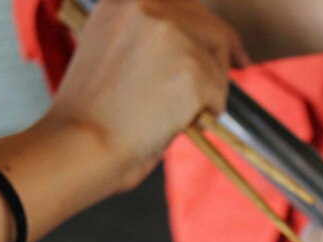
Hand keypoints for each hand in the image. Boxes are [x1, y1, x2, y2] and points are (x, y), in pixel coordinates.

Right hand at [43, 0, 247, 189]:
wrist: (81, 146)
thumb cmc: (90, 118)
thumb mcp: (108, 54)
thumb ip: (144, 41)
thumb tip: (187, 48)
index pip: (183, 3)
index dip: (205, 23)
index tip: (224, 40)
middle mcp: (148, 5)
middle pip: (210, 24)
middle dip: (224, 50)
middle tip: (241, 64)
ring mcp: (172, 35)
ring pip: (219, 59)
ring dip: (212, 88)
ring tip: (183, 114)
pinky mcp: (192, 69)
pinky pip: (219, 93)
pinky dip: (209, 113)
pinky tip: (180, 124)